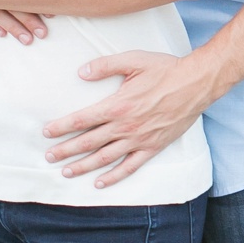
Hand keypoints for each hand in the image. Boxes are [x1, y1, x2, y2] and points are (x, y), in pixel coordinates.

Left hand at [43, 50, 219, 188]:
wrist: (197, 84)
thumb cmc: (166, 69)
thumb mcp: (134, 59)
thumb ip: (106, 65)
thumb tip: (81, 72)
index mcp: (118, 105)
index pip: (82, 120)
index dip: (62, 127)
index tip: (46, 132)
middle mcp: (125, 126)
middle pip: (88, 142)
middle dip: (65, 151)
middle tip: (48, 157)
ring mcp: (139, 139)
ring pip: (105, 158)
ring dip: (83, 166)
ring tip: (66, 172)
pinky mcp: (153, 147)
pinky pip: (130, 166)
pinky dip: (114, 177)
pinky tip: (99, 183)